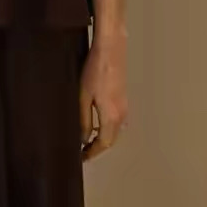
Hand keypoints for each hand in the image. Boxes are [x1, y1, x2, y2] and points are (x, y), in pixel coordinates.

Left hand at [80, 28, 127, 159]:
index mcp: (112, 117)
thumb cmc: (95, 69)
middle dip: (98, 148)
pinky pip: (117, 121)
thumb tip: (82, 138)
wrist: (111, 48)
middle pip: (111, 140)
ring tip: (87, 139)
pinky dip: (108, 127)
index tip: (82, 158)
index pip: (103, 144)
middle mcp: (122, 115)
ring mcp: (125, 106)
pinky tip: (97, 122)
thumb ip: (83, 120)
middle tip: (83, 151)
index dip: (92, 153)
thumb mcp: (83, 96)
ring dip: (103, 137)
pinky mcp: (124, 98)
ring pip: (115, 131)